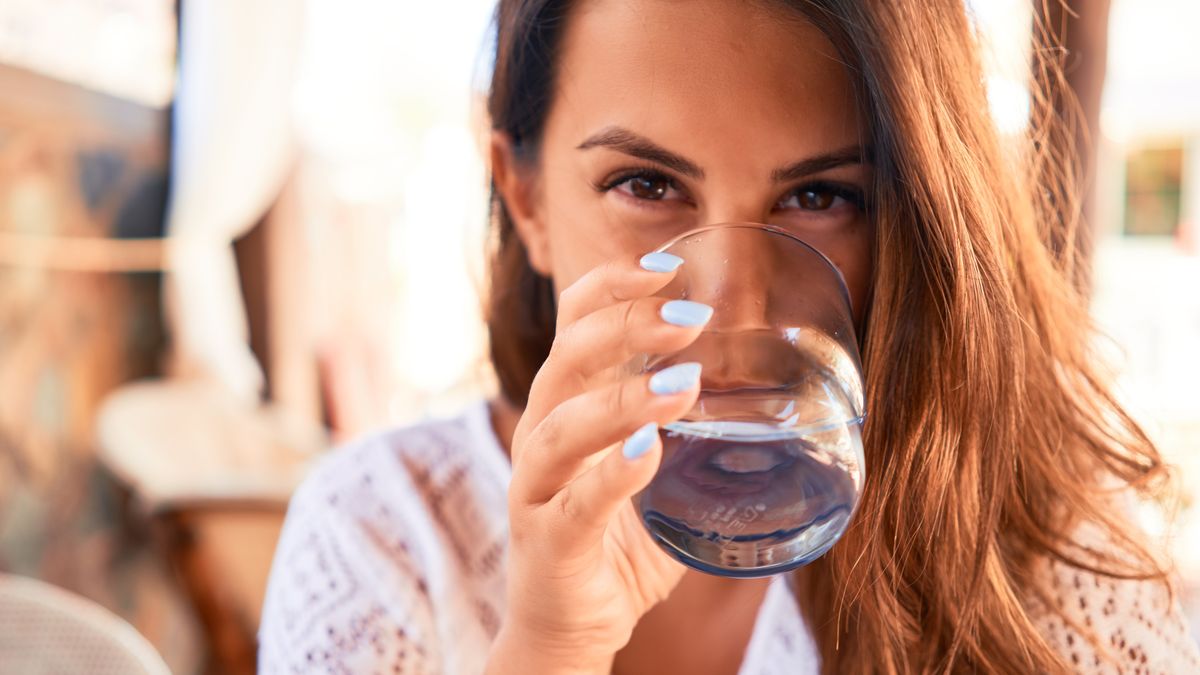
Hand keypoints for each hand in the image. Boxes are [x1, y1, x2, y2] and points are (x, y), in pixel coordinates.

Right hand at [486, 252, 712, 673]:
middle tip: (689, 315)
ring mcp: (537, 489)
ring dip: (622, 398)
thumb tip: (781, 407)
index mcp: (568, 406)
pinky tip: (647, 454)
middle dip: (626, 326)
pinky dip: (610, 476)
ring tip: (683, 384)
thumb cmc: (616, 542)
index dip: (611, 286)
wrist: (570, 626)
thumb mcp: (658, 475)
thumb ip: (696, 438)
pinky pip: (572, 504)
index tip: (667, 265)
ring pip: (561, 427)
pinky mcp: (547, 542)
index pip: (574, 325)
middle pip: (566, 360)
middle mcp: (543, 435)